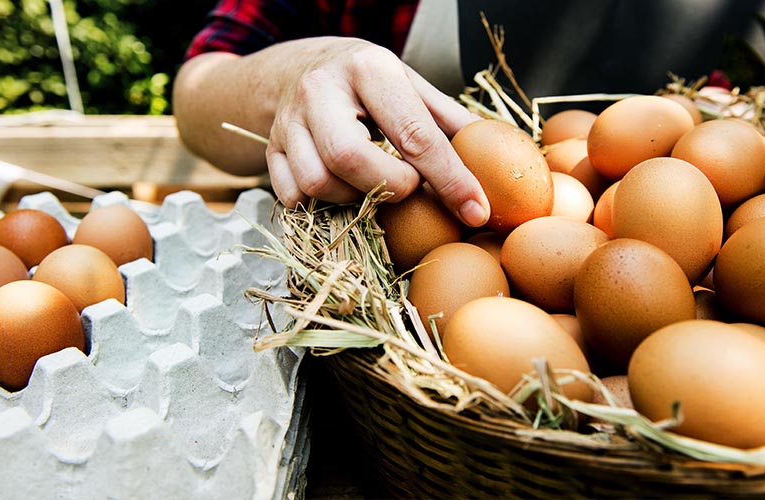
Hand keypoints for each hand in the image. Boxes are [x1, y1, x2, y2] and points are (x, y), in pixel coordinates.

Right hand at [266, 37, 489, 226]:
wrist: (295, 69)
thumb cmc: (364, 82)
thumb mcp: (408, 85)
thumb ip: (448, 121)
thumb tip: (496, 160)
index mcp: (368, 68)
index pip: (414, 133)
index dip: (450, 179)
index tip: (476, 210)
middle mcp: (320, 91)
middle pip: (350, 158)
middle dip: (390, 186)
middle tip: (406, 186)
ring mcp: (287, 121)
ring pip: (317, 182)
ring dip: (353, 198)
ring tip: (369, 184)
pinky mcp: (268, 149)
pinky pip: (292, 196)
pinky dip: (320, 204)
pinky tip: (338, 189)